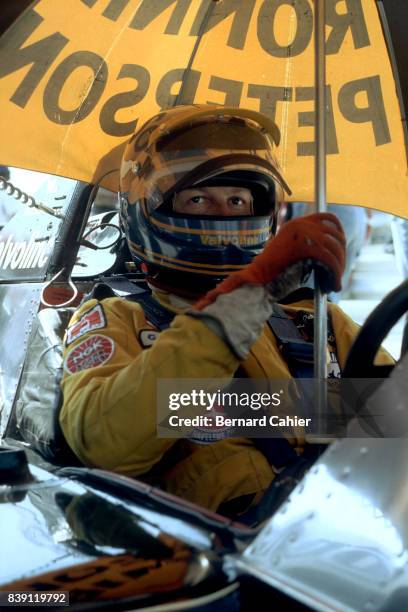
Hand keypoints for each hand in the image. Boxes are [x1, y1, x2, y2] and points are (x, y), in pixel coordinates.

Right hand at [196, 213, 345, 308]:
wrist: (255, 276)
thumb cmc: (271, 269)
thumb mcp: (291, 251)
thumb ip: (308, 245)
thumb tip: (331, 244)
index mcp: (297, 223)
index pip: (328, 219)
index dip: (340, 234)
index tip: (341, 251)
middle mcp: (301, 224)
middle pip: (335, 236)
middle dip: (341, 257)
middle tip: (336, 275)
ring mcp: (302, 233)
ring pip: (334, 248)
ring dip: (339, 267)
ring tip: (334, 283)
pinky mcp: (303, 247)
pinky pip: (329, 259)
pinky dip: (335, 273)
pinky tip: (332, 285)